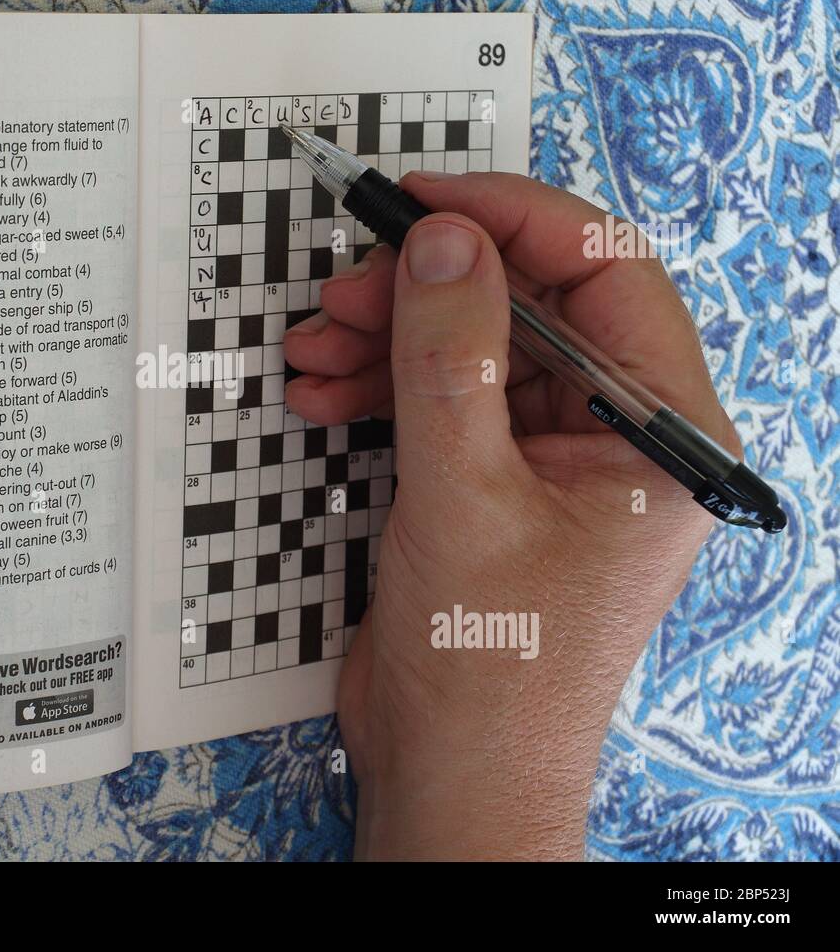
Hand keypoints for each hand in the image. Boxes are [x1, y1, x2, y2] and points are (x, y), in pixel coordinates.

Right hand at [283, 172, 738, 859]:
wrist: (448, 775)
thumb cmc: (489, 663)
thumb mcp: (463, 492)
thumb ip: (449, 356)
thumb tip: (443, 237)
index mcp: (660, 428)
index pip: (606, 272)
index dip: (511, 218)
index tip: (419, 199)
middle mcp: (616, 431)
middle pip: (527, 305)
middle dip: (425, 290)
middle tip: (343, 289)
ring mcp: (550, 456)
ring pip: (473, 349)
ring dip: (387, 338)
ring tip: (313, 347)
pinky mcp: (492, 481)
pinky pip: (441, 400)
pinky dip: (380, 387)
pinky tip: (322, 392)